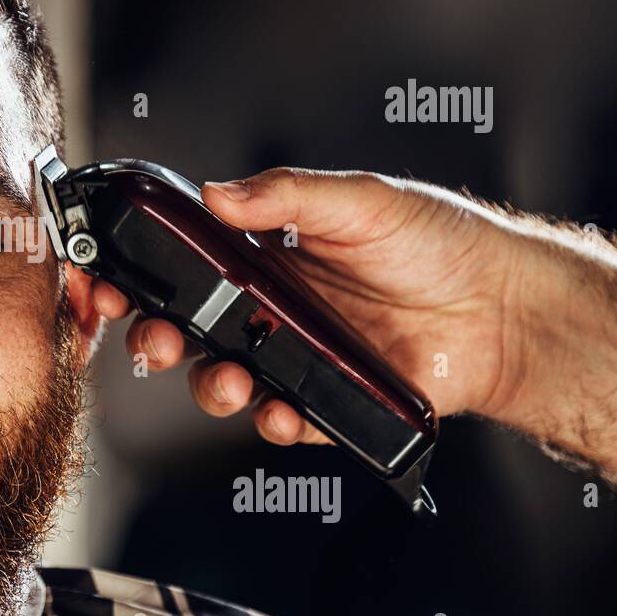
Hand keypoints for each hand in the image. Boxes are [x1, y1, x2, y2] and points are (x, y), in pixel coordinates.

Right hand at [92, 167, 531, 446]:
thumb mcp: (359, 200)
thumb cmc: (438, 244)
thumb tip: (218, 192)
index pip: (185, 270)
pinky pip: (283, 422)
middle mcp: (271, 311)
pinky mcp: (326, 402)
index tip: (112, 287)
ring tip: (228, 381)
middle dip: (157, 343)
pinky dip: (274, 423)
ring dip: (210, 388)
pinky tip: (284, 411)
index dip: (143, 280)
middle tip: (156, 344)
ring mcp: (296, 359)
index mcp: (266, 259)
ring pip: (225, 383)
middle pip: (189, 334)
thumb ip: (286, 195)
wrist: (504, 309)